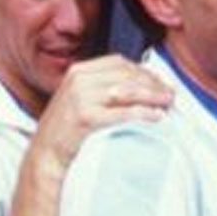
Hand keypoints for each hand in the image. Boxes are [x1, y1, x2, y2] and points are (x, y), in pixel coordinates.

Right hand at [31, 56, 174, 171]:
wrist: (45, 153)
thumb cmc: (68, 127)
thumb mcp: (81, 97)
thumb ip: (104, 85)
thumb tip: (144, 82)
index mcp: (79, 71)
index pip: (120, 63)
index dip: (145, 71)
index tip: (162, 82)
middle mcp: (79, 80)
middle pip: (127, 75)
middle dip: (154, 84)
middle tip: (171, 94)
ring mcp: (80, 97)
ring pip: (128, 91)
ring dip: (153, 96)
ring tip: (169, 103)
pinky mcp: (85, 117)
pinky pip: (123, 112)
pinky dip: (143, 113)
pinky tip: (156, 117)